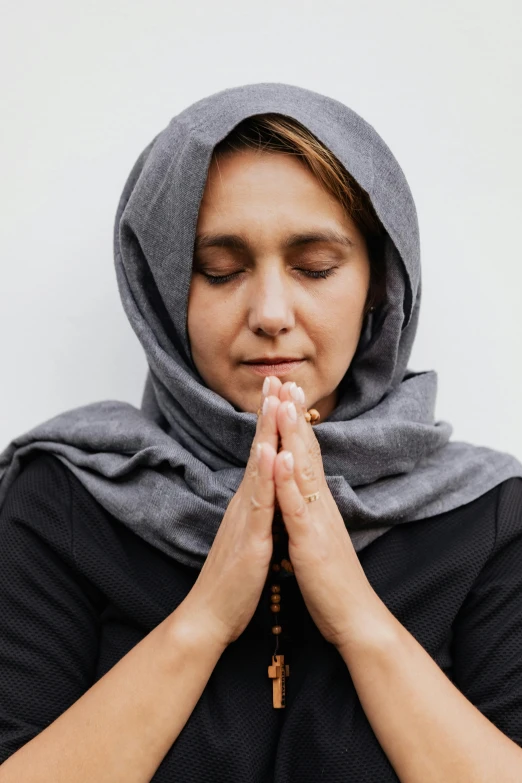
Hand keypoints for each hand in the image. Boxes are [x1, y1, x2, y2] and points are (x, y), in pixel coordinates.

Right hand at [178, 379, 282, 647]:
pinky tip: (267, 452)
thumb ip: (257, 513)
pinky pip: (259, 503)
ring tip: (273, 401)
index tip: (281, 394)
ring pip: (258, 469)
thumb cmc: (233, 581)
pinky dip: (264, 476)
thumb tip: (265, 493)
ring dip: (266, 433)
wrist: (209, 617)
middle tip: (276, 379)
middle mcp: (245, 504)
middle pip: (259, 451)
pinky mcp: (250, 539)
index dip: (271, 425)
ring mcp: (246, 519)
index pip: (263, 456)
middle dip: (269, 415)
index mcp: (250, 505)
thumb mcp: (250, 538)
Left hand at [264, 380, 381, 649]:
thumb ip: (310, 512)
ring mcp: (317, 520)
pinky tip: (283, 455)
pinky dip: (289, 479)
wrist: (354, 617)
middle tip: (286, 381)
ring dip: (292, 434)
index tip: (286, 396)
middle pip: (306, 452)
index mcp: (317, 504)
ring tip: (283, 402)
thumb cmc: (332, 581)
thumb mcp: (317, 538)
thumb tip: (302, 494)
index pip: (305, 456)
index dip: (295, 425)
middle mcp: (319, 504)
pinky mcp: (311, 541)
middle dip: (294, 415)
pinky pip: (297, 506)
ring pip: (302, 469)